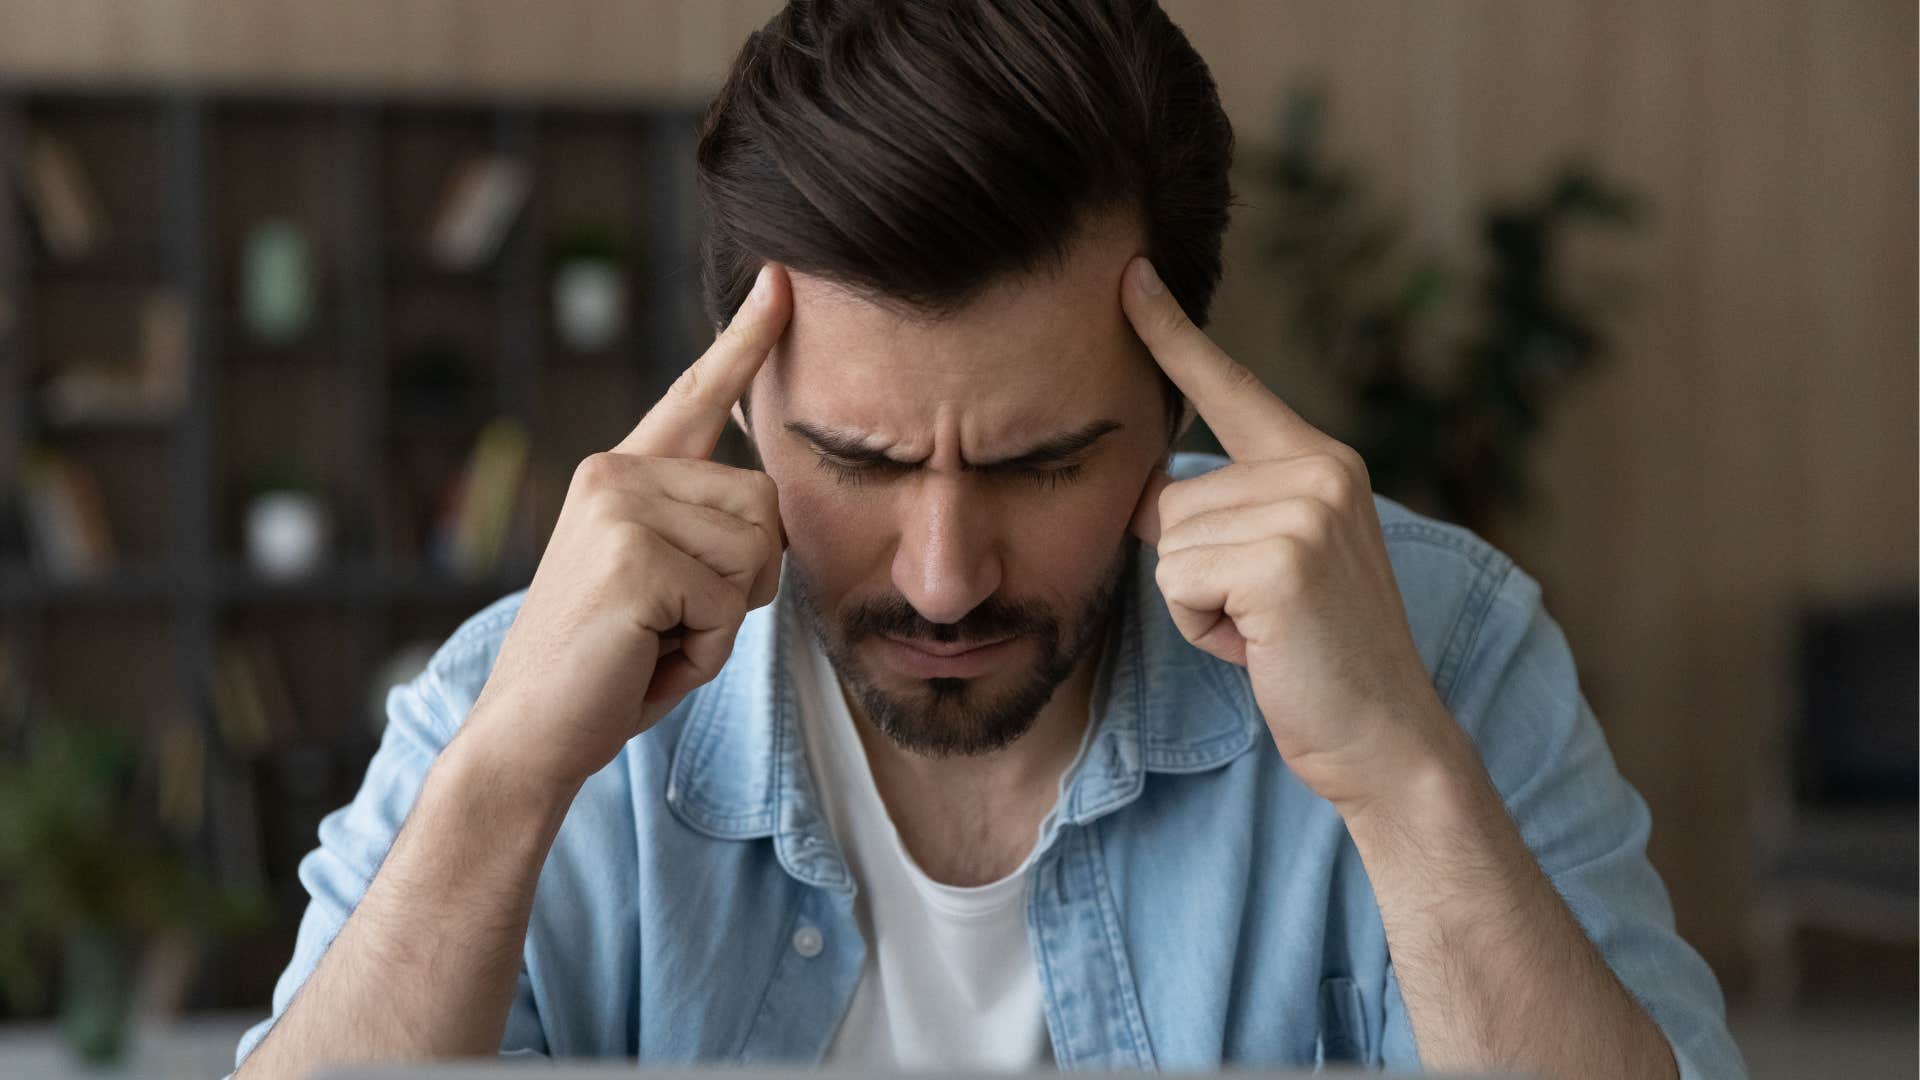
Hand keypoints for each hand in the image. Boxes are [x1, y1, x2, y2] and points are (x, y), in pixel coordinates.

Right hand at [462, 263, 791, 789]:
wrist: (527, 736)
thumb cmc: (604, 669)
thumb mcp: (660, 583)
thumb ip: (700, 532)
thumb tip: (768, 510)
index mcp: (620, 474)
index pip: (696, 395)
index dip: (746, 341)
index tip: (781, 282)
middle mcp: (614, 473)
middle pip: (767, 501)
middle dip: (745, 583)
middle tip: (672, 625)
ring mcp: (620, 509)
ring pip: (760, 550)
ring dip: (725, 621)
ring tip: (655, 641)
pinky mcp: (633, 557)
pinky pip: (732, 603)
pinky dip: (707, 651)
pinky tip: (647, 659)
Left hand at [1121, 256, 1456, 812]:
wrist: (1384, 737)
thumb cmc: (1315, 658)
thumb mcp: (1274, 563)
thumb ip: (1227, 511)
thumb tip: (1149, 493)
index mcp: (1320, 460)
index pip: (1230, 386)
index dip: (1171, 333)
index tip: (1126, 274)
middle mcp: (1322, 468)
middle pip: (1171, 497)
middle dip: (1194, 570)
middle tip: (1264, 615)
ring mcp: (1308, 510)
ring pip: (1169, 542)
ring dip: (1197, 603)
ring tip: (1265, 629)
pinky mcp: (1284, 560)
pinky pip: (1177, 580)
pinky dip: (1201, 628)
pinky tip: (1262, 646)